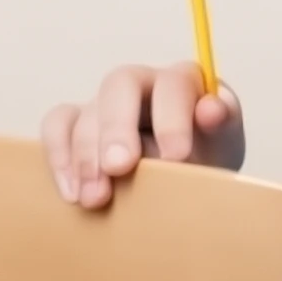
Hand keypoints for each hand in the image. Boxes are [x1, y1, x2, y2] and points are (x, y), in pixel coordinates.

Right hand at [40, 61, 245, 208]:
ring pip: (86, 112)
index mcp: (184, 81)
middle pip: (119, 85)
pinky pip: (57, 126)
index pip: (173, 85)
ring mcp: (106, 102)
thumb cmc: (208, 155)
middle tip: (122, 167)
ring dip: (87, 157)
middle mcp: (142, 83)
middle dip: (118, 127)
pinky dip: (61, 157)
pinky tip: (72, 192)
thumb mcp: (223, 144)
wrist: (187, 182)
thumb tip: (212, 109)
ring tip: (96, 199)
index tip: (177, 157)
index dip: (172, 118)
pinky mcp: (77, 123)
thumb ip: (221, 125)